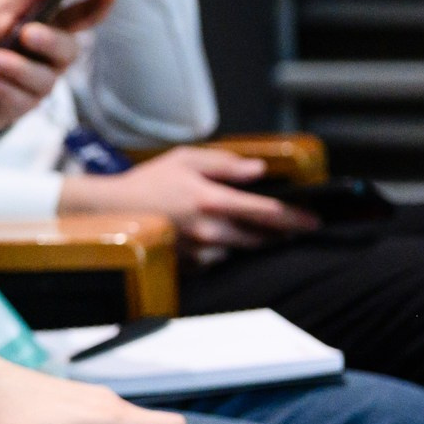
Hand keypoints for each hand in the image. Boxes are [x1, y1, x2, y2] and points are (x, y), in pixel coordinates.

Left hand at [0, 0, 115, 136]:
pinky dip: (1, 86)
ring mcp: (40, 84)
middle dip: (49, 41)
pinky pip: (19, 99)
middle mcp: (53, 58)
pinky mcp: (20, 106)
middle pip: (68, 50)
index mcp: (54, 28)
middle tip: (27, 32)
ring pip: (43, 79)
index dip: (101, 3)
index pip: (85, 15)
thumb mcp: (3, 9)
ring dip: (17, 67)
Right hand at [59, 146, 318, 253]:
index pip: (267, 212)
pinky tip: (210, 237)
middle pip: (259, 238)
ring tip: (243, 229)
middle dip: (276, 233)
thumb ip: (225, 164)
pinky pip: (215, 260)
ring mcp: (197, 250)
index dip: (295, 217)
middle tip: (287, 226)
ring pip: (238, 251)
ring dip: (247, 242)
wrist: (109, 211)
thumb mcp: (185, 159)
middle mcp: (209, 229)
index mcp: (212, 200)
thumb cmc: (146, 182)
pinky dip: (220, 250)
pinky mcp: (187, 264)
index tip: (313, 220)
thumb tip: (258, 171)